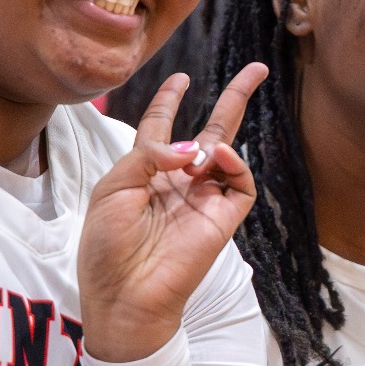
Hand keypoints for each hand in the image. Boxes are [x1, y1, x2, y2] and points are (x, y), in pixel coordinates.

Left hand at [78, 65, 267, 362]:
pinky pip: (240, 184)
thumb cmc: (107, 247)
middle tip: (257, 70)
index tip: (180, 77)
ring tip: (202, 150)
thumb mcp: (113, 190)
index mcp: (145, 173)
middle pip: (212, 130)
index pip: (162, 127)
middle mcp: (179, 181)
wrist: (124, 295)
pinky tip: (214, 157)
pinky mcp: (222, 219)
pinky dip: (233, 164)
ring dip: (219, 136)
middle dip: (235, 99)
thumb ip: (147, 155)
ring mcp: (203, 199)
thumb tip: (190, 144)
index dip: (170, 100)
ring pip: (229, 153)